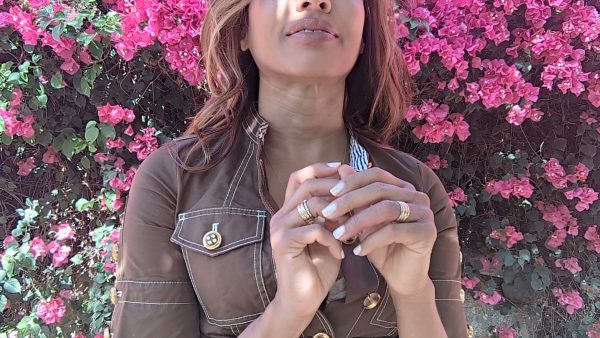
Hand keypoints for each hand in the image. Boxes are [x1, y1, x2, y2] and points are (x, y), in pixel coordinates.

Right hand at [269, 162, 349, 318]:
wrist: (303, 300)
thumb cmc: (318, 267)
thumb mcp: (329, 234)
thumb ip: (334, 213)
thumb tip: (351, 189)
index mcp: (289, 210)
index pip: (299, 177)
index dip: (321, 169)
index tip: (345, 170)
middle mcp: (280, 215)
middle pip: (306, 185)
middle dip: (334, 189)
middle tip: (355, 200)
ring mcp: (280, 229)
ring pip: (311, 204)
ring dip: (337, 215)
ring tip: (349, 230)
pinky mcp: (284, 243)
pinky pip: (314, 229)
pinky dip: (332, 239)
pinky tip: (340, 251)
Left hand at [321, 164, 437, 296]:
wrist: (402, 278)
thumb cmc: (382, 247)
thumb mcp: (364, 221)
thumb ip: (356, 197)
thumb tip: (342, 168)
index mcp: (403, 188)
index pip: (376, 175)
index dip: (353, 181)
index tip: (330, 192)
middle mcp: (417, 196)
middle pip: (379, 190)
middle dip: (349, 201)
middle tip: (327, 213)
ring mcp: (425, 213)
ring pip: (385, 209)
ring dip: (357, 221)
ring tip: (338, 234)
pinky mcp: (427, 232)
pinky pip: (393, 231)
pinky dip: (372, 240)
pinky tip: (357, 251)